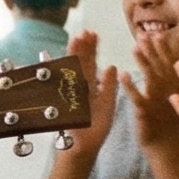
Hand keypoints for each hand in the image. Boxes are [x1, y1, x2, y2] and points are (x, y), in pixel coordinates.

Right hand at [42, 31, 114, 159]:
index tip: (93, 34)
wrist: (84, 148)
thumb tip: (111, 66)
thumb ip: (108, 86)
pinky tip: (71, 61)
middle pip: (80, 63)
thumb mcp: (107, 104)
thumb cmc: (95, 129)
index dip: (92, 48)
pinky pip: (66, 85)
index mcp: (89, 86)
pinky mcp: (67, 103)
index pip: (90, 63)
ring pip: (72, 71)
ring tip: (77, 38)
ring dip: (74, 55)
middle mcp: (79, 88)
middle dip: (82, 47)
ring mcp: (71, 94)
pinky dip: (67, 75)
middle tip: (85, 31)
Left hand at [124, 29, 178, 148]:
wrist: (166, 146)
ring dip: (143, 62)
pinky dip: (130, 85)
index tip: (158, 33)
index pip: (172, 63)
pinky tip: (123, 74)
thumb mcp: (175, 98)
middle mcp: (170, 91)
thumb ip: (174, 79)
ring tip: (134, 47)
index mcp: (177, 86)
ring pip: (151, 78)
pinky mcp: (146, 112)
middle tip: (145, 34)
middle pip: (161, 67)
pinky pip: (137, 97)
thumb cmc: (168, 120)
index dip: (165, 48)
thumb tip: (177, 59)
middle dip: (153, 50)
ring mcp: (159, 101)